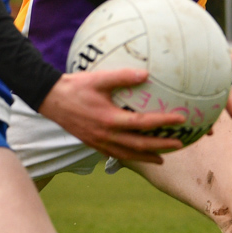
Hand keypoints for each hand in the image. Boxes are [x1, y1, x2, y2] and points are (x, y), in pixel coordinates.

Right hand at [39, 68, 184, 164]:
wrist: (51, 100)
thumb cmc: (76, 86)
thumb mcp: (99, 78)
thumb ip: (122, 76)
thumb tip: (146, 74)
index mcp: (109, 119)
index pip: (142, 124)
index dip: (163, 122)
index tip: (180, 119)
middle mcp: (106, 135)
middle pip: (139, 146)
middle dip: (161, 146)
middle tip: (180, 144)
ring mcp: (98, 142)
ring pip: (128, 154)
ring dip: (147, 157)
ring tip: (162, 158)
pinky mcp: (92, 144)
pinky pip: (115, 154)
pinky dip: (130, 157)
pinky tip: (136, 155)